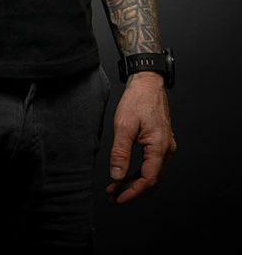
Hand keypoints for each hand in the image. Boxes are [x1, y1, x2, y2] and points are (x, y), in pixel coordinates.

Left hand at [106, 71, 174, 204]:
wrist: (148, 81)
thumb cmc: (138, 99)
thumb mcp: (124, 125)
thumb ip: (120, 152)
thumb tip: (117, 176)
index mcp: (159, 148)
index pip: (148, 181)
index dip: (132, 193)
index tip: (117, 199)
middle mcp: (167, 150)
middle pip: (151, 181)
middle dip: (131, 192)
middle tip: (112, 196)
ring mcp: (166, 147)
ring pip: (152, 174)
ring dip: (134, 183)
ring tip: (116, 188)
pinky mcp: (161, 143)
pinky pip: (152, 165)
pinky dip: (139, 173)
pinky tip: (126, 174)